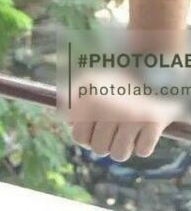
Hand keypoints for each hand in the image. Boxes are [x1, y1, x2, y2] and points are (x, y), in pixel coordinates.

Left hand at [60, 66, 184, 161]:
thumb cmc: (117, 80)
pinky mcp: (154, 123)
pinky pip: (143, 151)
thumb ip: (74, 98)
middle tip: (111, 129)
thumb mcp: (91, 80)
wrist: (151, 68)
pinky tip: (141, 131)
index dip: (85, 135)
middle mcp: (110, 108)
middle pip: (98, 149)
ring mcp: (133, 117)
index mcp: (91, 98)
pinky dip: (142, 145)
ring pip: (119, 155)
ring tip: (125, 133)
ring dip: (122, 147)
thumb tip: (69, 123)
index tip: (92, 127)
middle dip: (103, 142)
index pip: (79, 137)